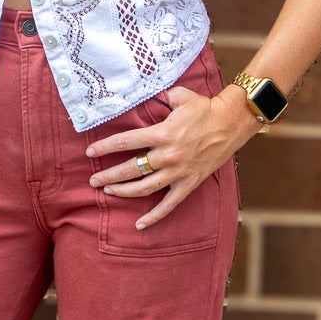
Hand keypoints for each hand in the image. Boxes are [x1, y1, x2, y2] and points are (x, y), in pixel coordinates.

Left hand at [85, 86, 254, 231]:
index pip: (125, 142)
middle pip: (130, 169)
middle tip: (93, 179)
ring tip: (108, 191)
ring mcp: (177, 172)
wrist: (230, 123)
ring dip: (123, 191)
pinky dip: (154, 216)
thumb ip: (159, 97)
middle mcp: (167, 156)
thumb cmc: (204, 108)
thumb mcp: (179, 95)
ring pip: (144, 188)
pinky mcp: (188, 184)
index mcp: (162, 134)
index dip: (105, 148)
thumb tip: (144, 95)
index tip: (90, 152)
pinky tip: (139, 224)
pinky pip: (169, 205)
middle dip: (108, 175)